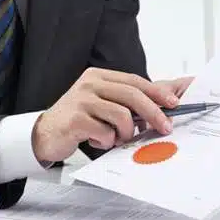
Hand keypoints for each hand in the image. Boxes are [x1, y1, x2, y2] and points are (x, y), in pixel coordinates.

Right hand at [32, 68, 184, 162]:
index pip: (135, 81)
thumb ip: (126, 103)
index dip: (157, 92)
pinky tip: (98, 141)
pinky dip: (107, 142)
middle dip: (154, 113)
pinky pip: (106, 133)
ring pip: (122, 116)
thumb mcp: (102, 105)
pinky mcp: (75, 120)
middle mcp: (90, 84)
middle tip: (165, 127)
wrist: (45, 134)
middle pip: (132, 95)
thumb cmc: (78, 120)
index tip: (174, 104)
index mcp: (98, 77)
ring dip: (126, 133)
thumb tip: (161, 104)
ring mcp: (81, 101)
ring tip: (117, 139)